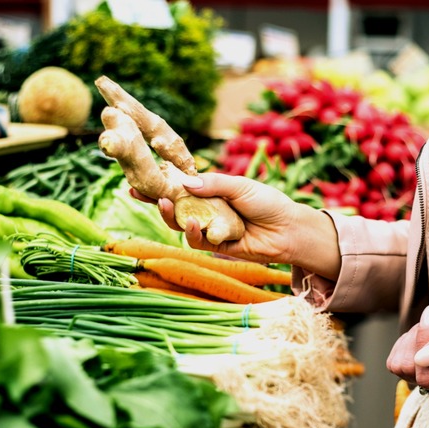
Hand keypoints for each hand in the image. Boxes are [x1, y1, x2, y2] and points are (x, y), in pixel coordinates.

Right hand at [136, 172, 332, 267]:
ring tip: (167, 205)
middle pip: (175, 207)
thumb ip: (213, 184)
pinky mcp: (218, 247)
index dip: (161, 185)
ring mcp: (211, 229)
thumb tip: (184, 182)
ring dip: (172, 216)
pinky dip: (194, 233)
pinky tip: (194, 223)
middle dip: (156, 200)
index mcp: (211, 192)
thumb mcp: (240, 186)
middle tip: (141, 192)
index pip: (181, 187)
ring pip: (182, 225)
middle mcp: (207, 210)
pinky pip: (199, 242)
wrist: (289, 229)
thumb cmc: (268, 203)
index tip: (139, 180)